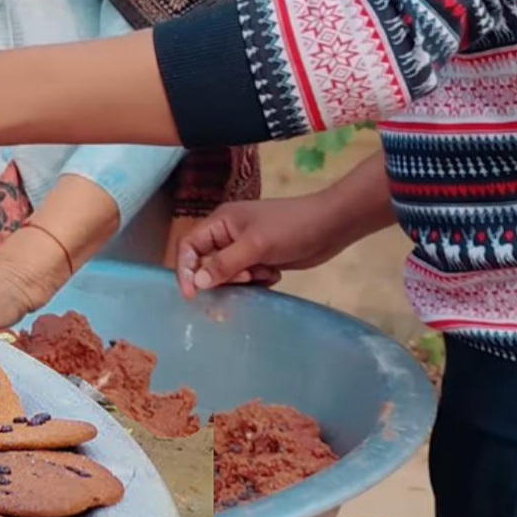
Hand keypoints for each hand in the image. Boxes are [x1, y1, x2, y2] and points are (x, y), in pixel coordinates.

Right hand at [175, 194, 355, 295]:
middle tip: (245, 279)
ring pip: (229, 274)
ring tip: (264, 273)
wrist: (331, 226)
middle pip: (208, 263)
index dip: (186, 269)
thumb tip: (198, 282)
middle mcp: (229, 234)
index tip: (193, 294)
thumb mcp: (255, 245)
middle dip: (223, 276)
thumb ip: (225, 264)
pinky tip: (275, 273)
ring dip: (244, 279)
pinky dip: (259, 279)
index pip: (189, 246)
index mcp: (221, 222)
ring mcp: (247, 247)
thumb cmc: (291, 228)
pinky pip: (248, 277)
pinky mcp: (263, 259)